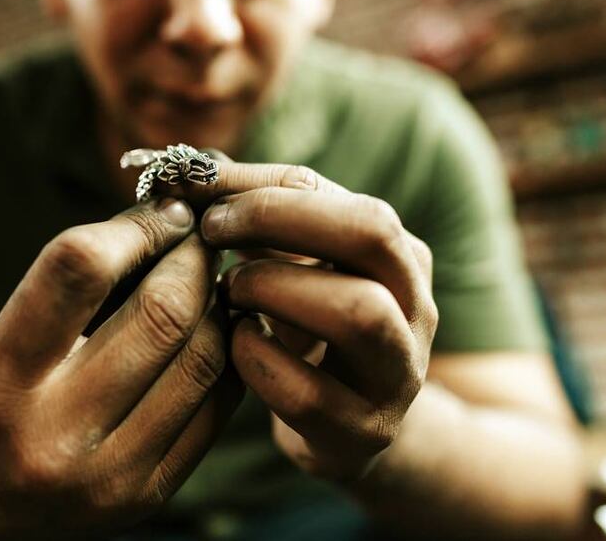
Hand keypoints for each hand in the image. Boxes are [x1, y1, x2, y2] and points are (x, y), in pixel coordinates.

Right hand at [0, 199, 241, 537]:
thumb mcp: (2, 339)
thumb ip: (75, 285)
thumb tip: (168, 220)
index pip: (77, 269)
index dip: (135, 227)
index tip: (161, 212)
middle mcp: (52, 438)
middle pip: (162, 315)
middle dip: (192, 259)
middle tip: (197, 239)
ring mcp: (107, 477)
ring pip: (204, 358)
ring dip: (217, 304)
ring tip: (205, 282)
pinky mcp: (146, 496)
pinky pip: (216, 405)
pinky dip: (224, 354)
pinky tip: (211, 332)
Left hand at [174, 158, 438, 481]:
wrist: (350, 430)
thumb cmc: (311, 332)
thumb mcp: (300, 269)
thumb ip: (261, 219)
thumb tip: (190, 172)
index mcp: (403, 259)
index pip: (348, 199)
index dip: (267, 187)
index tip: (201, 188)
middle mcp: (416, 310)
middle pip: (371, 234)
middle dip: (279, 218)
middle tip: (213, 228)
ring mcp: (395, 376)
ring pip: (356, 311)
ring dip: (272, 287)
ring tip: (228, 290)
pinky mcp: (358, 433)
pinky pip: (307, 392)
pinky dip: (254, 358)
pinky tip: (232, 344)